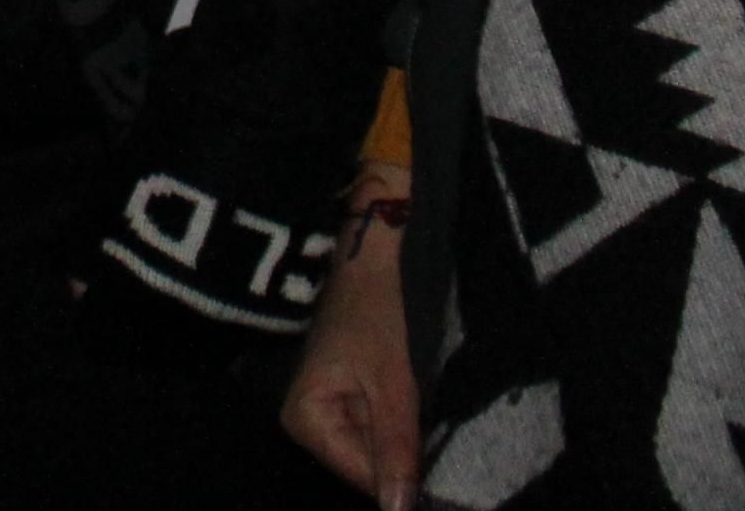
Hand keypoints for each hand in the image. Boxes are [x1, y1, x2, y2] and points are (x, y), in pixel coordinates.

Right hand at [281, 179, 421, 510]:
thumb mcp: (393, 386)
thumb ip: (397, 452)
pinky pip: (370, 433)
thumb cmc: (374, 314)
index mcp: (304, 420)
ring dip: (400, 440)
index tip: (441, 483)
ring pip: (371, 452)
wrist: (366, 261)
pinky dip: (394, 426)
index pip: (360, 476)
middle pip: (363, 467)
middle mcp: (302, 423)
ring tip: (416, 410)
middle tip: (426, 426)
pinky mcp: (336, 403)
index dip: (401, 479)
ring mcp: (319, 414)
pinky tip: (406, 407)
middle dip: (400, 455)